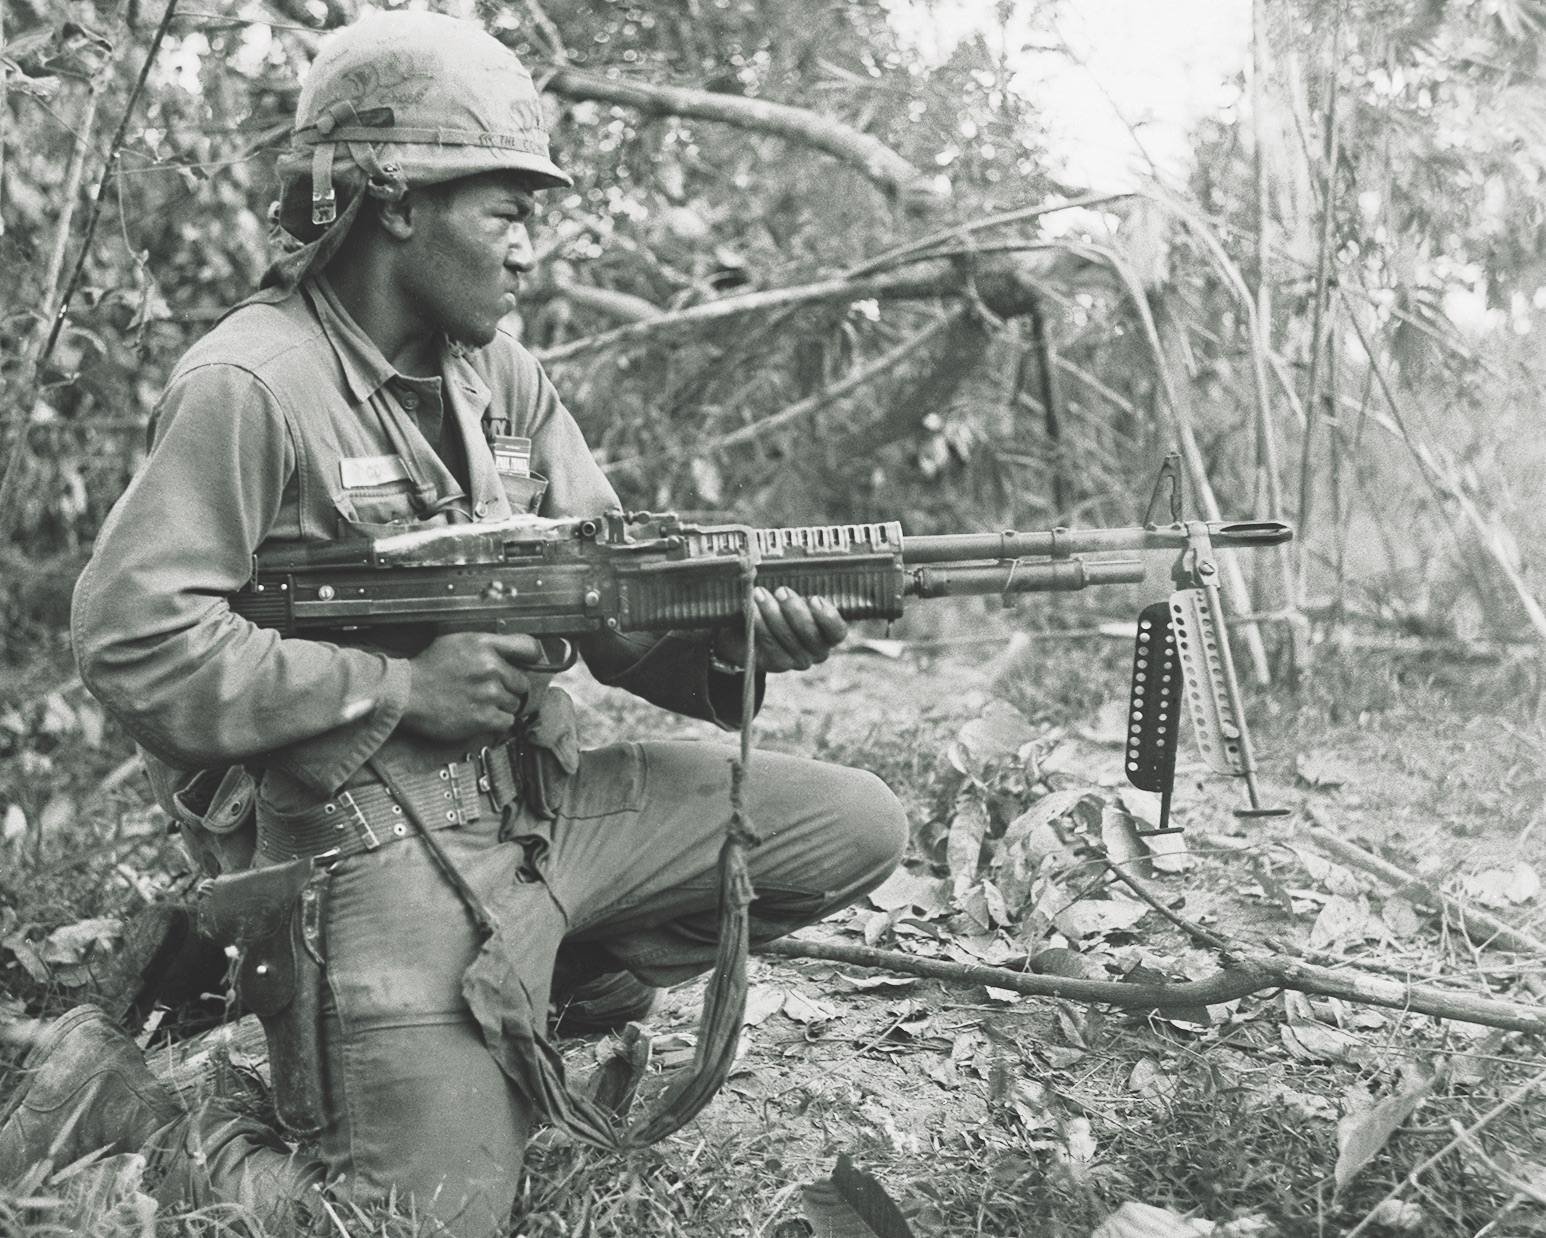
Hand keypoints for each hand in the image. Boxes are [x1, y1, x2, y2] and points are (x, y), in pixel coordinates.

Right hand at [399, 631, 543, 741]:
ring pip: (514, 704)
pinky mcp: (484, 717)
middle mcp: (491, 667)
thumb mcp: (456, 641)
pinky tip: (480, 715)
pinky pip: (507, 722)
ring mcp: (489, 693)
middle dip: (509, 688)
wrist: (406, 694)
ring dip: (501, 706)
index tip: (529, 665)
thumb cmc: (428, 668)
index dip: (532, 658)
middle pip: (522, 682)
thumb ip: (486, 644)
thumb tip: (510, 652)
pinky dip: (496, 722)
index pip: (529, 647)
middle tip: (489, 690)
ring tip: (478, 703)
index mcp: (484, 644)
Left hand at [714, 586, 847, 672]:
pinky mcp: (777, 664)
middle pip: (811, 635)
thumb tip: (793, 565)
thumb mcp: (793, 598)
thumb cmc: (780, 609)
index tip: (814, 599)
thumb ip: (799, 589)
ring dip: (772, 613)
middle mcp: (817, 651)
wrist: (750, 633)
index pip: (837, 632)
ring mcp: (797, 660)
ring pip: (788, 638)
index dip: (828, 617)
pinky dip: (759, 624)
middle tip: (781, 590)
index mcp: (828, 634)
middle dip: (795, 610)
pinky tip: (752, 608)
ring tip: (759, 593)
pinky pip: (769, 643)